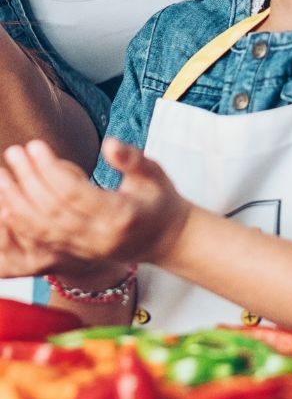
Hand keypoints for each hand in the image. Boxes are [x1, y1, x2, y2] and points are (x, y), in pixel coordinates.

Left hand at [0, 138, 190, 266]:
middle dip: (28, 180)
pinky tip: (6, 205)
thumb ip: (132, 159)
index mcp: (121, 215)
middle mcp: (99, 237)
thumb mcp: (155, 173)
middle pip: (53, 210)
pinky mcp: (77, 254)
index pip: (75, 193)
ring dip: (18, 202)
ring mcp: (87, 249)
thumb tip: (109, 144)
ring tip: (3, 176)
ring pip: (43, 228)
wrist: (167, 239)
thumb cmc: (160, 200)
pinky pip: (43, 240)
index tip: (34, 145)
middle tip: (13, 152)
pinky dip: (22, 224)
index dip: (50, 169)